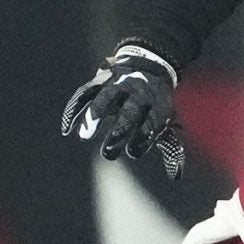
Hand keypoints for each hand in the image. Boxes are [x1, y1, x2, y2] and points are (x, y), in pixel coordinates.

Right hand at [60, 44, 187, 176]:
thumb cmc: (156, 105)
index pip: (151, 122)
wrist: (149, 66)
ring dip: (95, 115)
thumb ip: (171, 149)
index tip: (133, 152)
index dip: (143, 137)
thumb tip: (176, 177)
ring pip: (105, 97)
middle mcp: (137, 93)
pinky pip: (84, 94)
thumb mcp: (167, 121)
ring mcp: (117, 85)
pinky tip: (67, 128)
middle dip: (120, 131)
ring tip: (85, 135)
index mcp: (156, 104)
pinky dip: (74, 109)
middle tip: (109, 152)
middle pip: (129, 110)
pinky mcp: (99, 81)